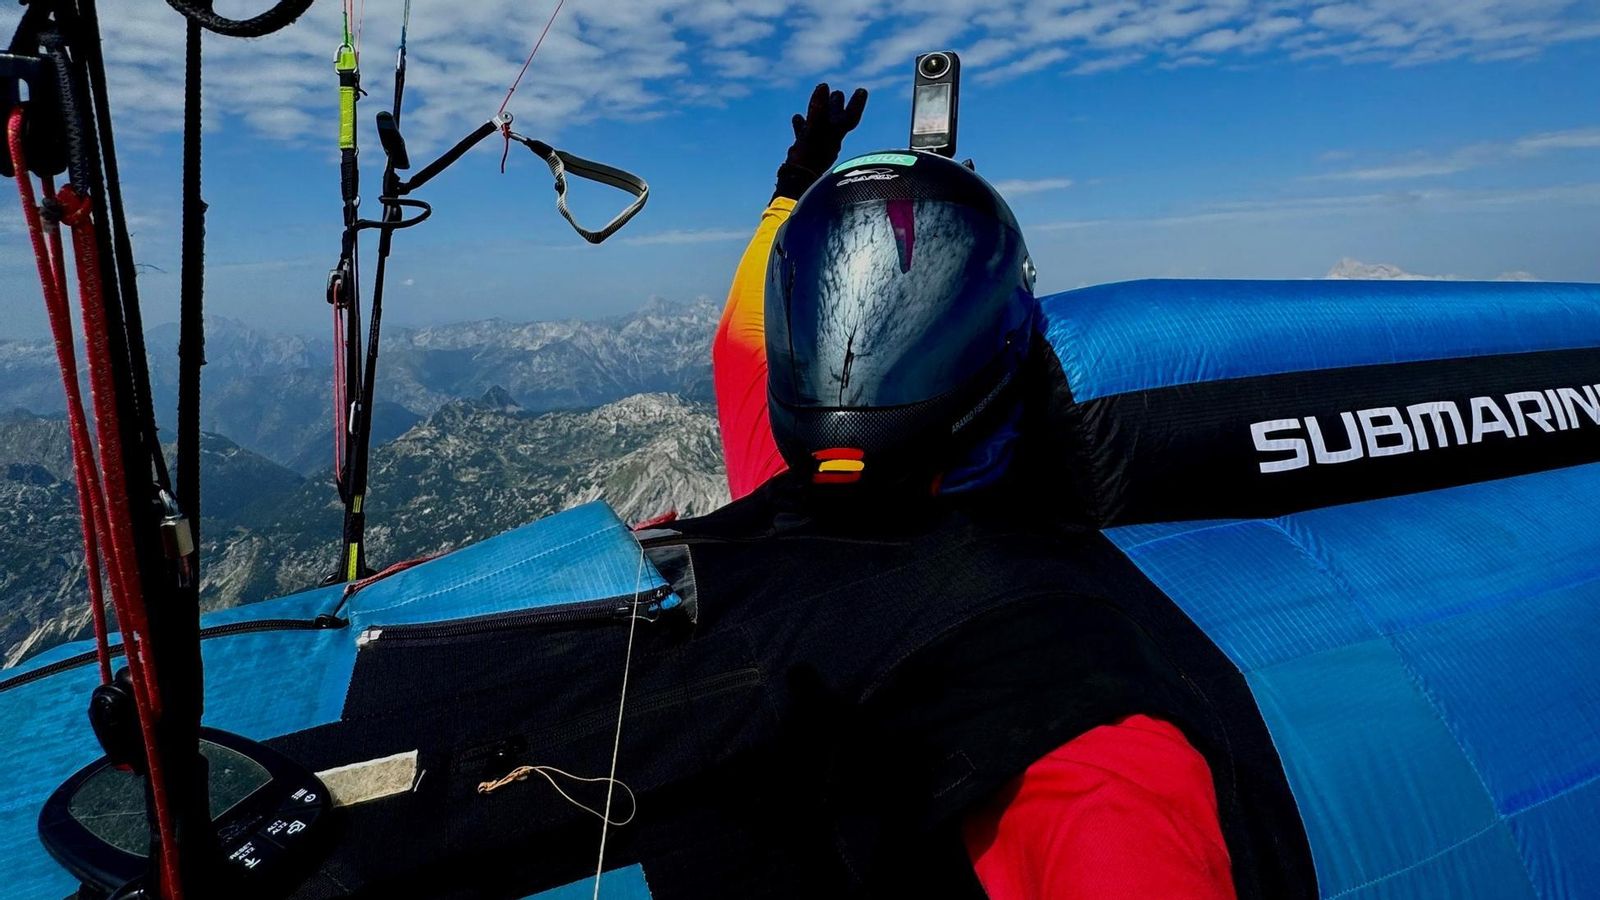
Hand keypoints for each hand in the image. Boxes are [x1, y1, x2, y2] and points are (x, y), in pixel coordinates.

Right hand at [774, 83, 868, 200]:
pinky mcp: (805, 154)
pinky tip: (797, 119)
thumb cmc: (807, 159)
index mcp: (835, 136)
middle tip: (837, 93)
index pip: (850, 118)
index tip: (862, 91)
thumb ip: (818, 110)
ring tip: (818, 99)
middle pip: (836, 120)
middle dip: (837, 106)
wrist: (795, 185)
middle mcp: (829, 142)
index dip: (856, 104)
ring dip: (820, 112)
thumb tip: (824, 86)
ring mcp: (817, 148)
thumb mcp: (812, 131)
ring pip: (821, 127)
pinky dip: (803, 125)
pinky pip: (805, 136)